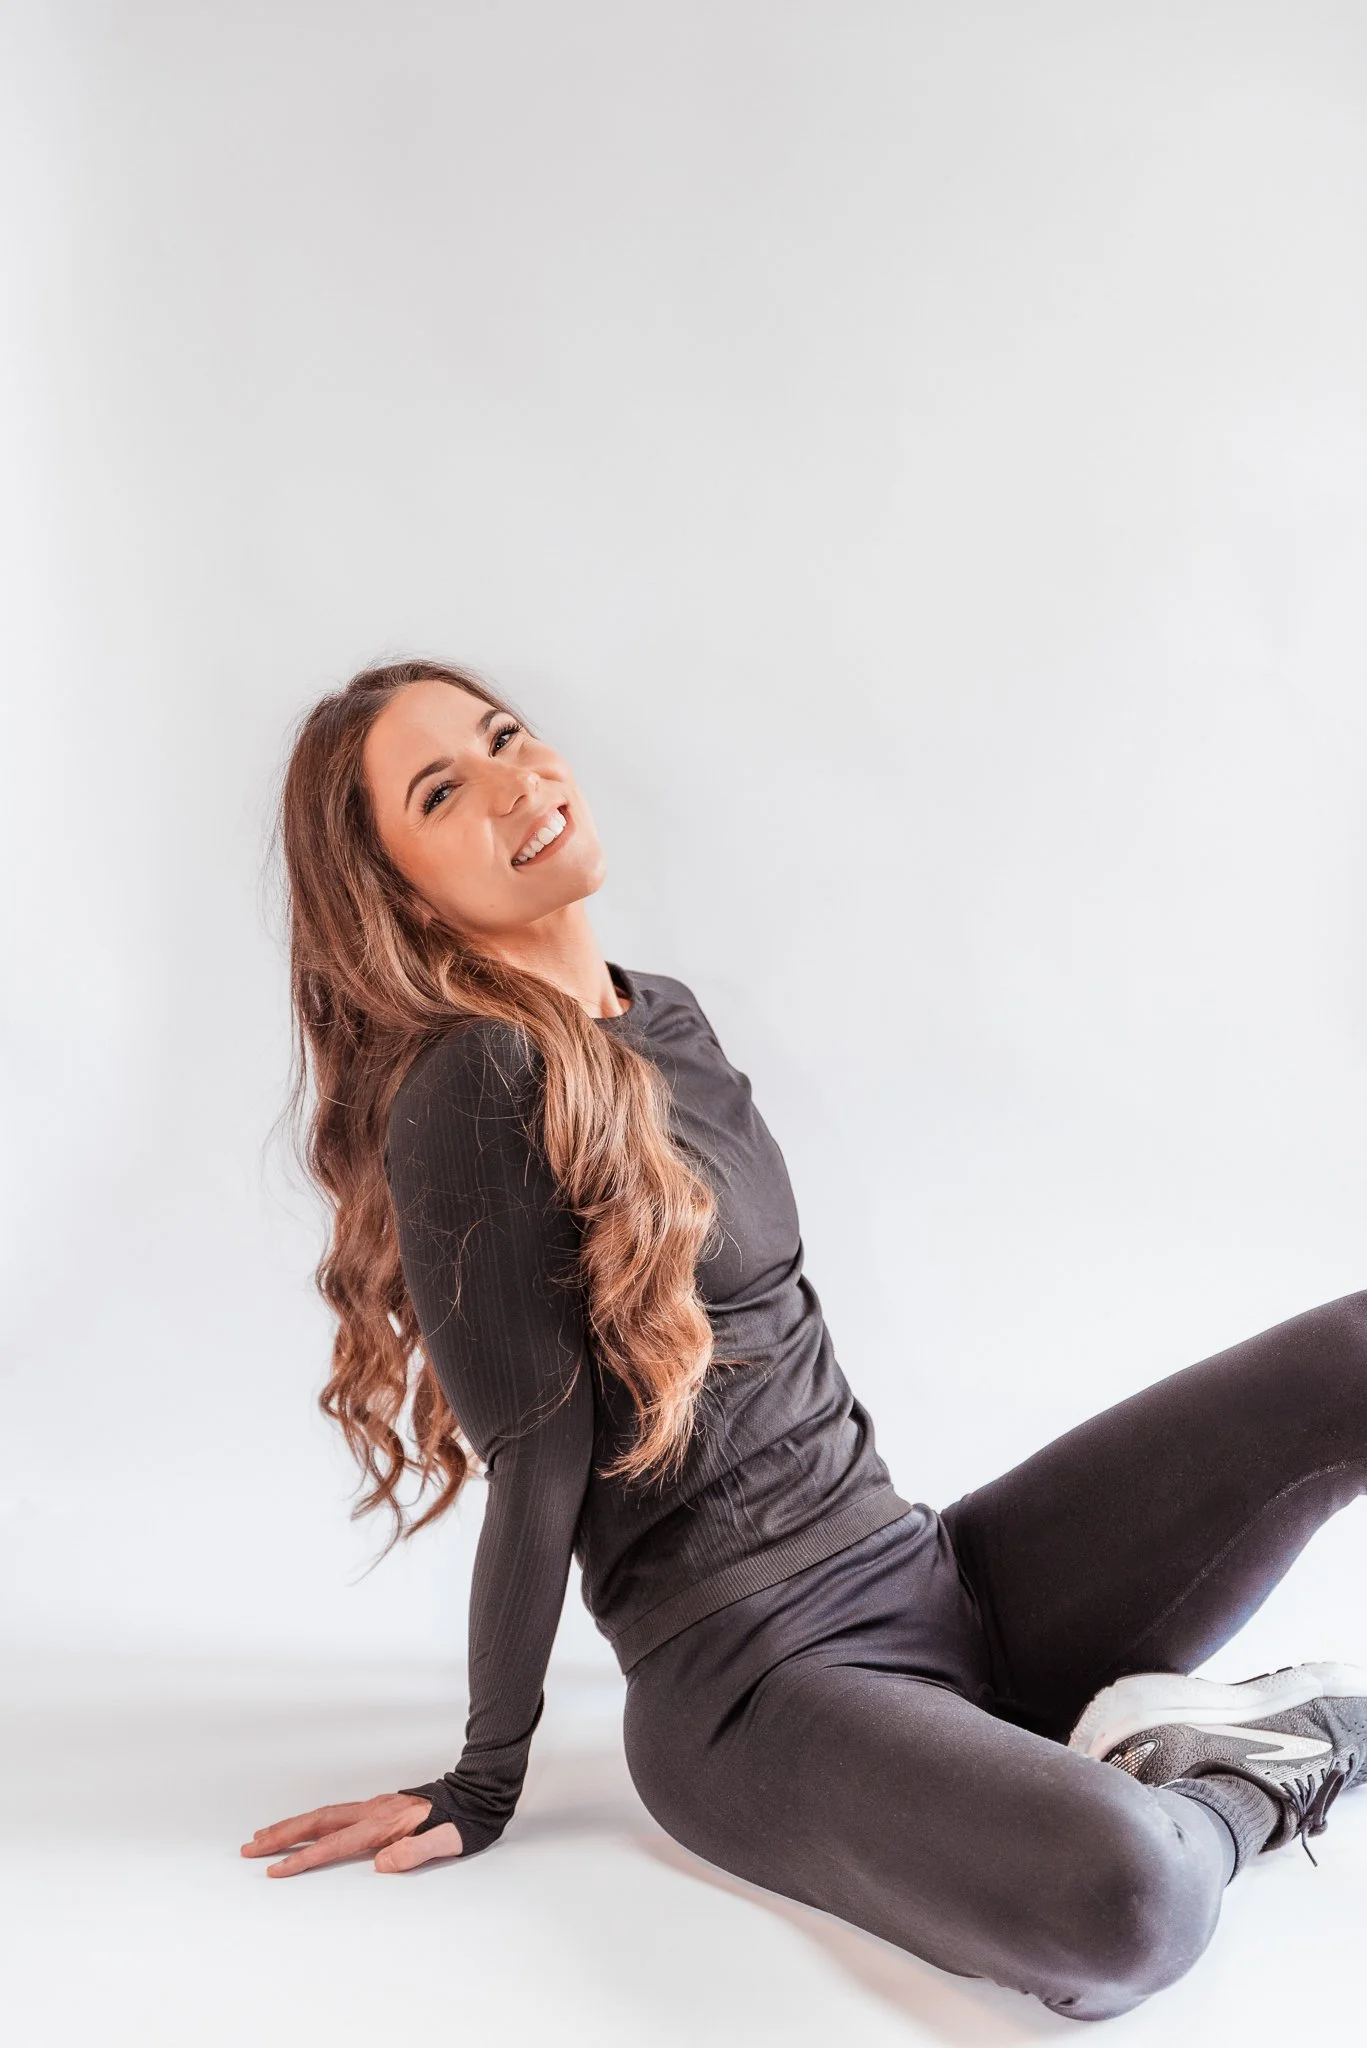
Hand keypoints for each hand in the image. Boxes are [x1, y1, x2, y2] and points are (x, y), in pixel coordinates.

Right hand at [240, 1792, 463, 1876]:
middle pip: (318, 1822)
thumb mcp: (449, 1842)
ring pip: (323, 1814)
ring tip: (263, 1836)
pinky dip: (312, 1819)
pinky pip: (336, 1812)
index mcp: (386, 1823)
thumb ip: (416, 1852)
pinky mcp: (379, 1806)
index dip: (304, 1859)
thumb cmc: (465, 1822)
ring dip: (291, 1825)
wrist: (480, 1792)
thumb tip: (380, 1865)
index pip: (335, 1844)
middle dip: (281, 1836)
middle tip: (248, 1847)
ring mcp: (375, 1805)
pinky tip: (304, 1826)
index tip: (275, 1871)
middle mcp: (374, 1811)